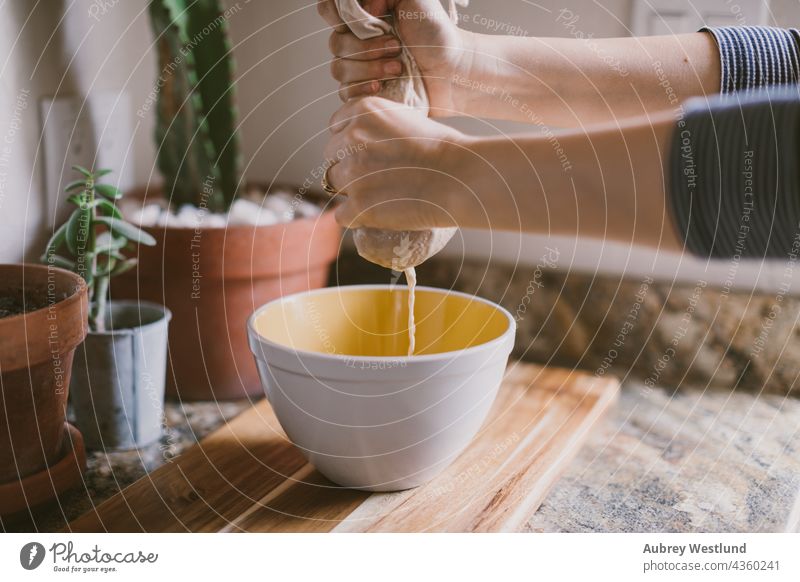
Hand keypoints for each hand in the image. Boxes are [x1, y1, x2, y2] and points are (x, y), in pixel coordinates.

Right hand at [317, 0, 472, 115]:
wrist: (451, 70)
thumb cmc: (436, 34)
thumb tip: (363, 8)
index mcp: (365, 18)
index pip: (330, 10)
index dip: (335, 14)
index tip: (356, 21)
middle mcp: (357, 42)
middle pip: (335, 43)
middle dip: (365, 47)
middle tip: (396, 47)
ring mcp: (359, 69)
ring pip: (339, 68)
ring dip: (369, 67)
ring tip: (398, 67)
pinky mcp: (364, 93)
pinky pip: (346, 92)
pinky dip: (363, 87)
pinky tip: (381, 85)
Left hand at [324, 96, 469, 229]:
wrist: (460, 176)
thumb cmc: (445, 149)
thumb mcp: (408, 119)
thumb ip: (381, 126)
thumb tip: (372, 141)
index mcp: (363, 111)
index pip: (336, 126)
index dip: (349, 141)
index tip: (365, 151)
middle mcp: (352, 139)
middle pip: (331, 155)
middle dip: (348, 164)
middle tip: (372, 176)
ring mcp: (353, 174)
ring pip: (333, 183)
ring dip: (350, 190)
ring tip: (375, 195)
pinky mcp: (359, 206)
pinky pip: (341, 215)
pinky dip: (355, 217)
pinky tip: (372, 215)